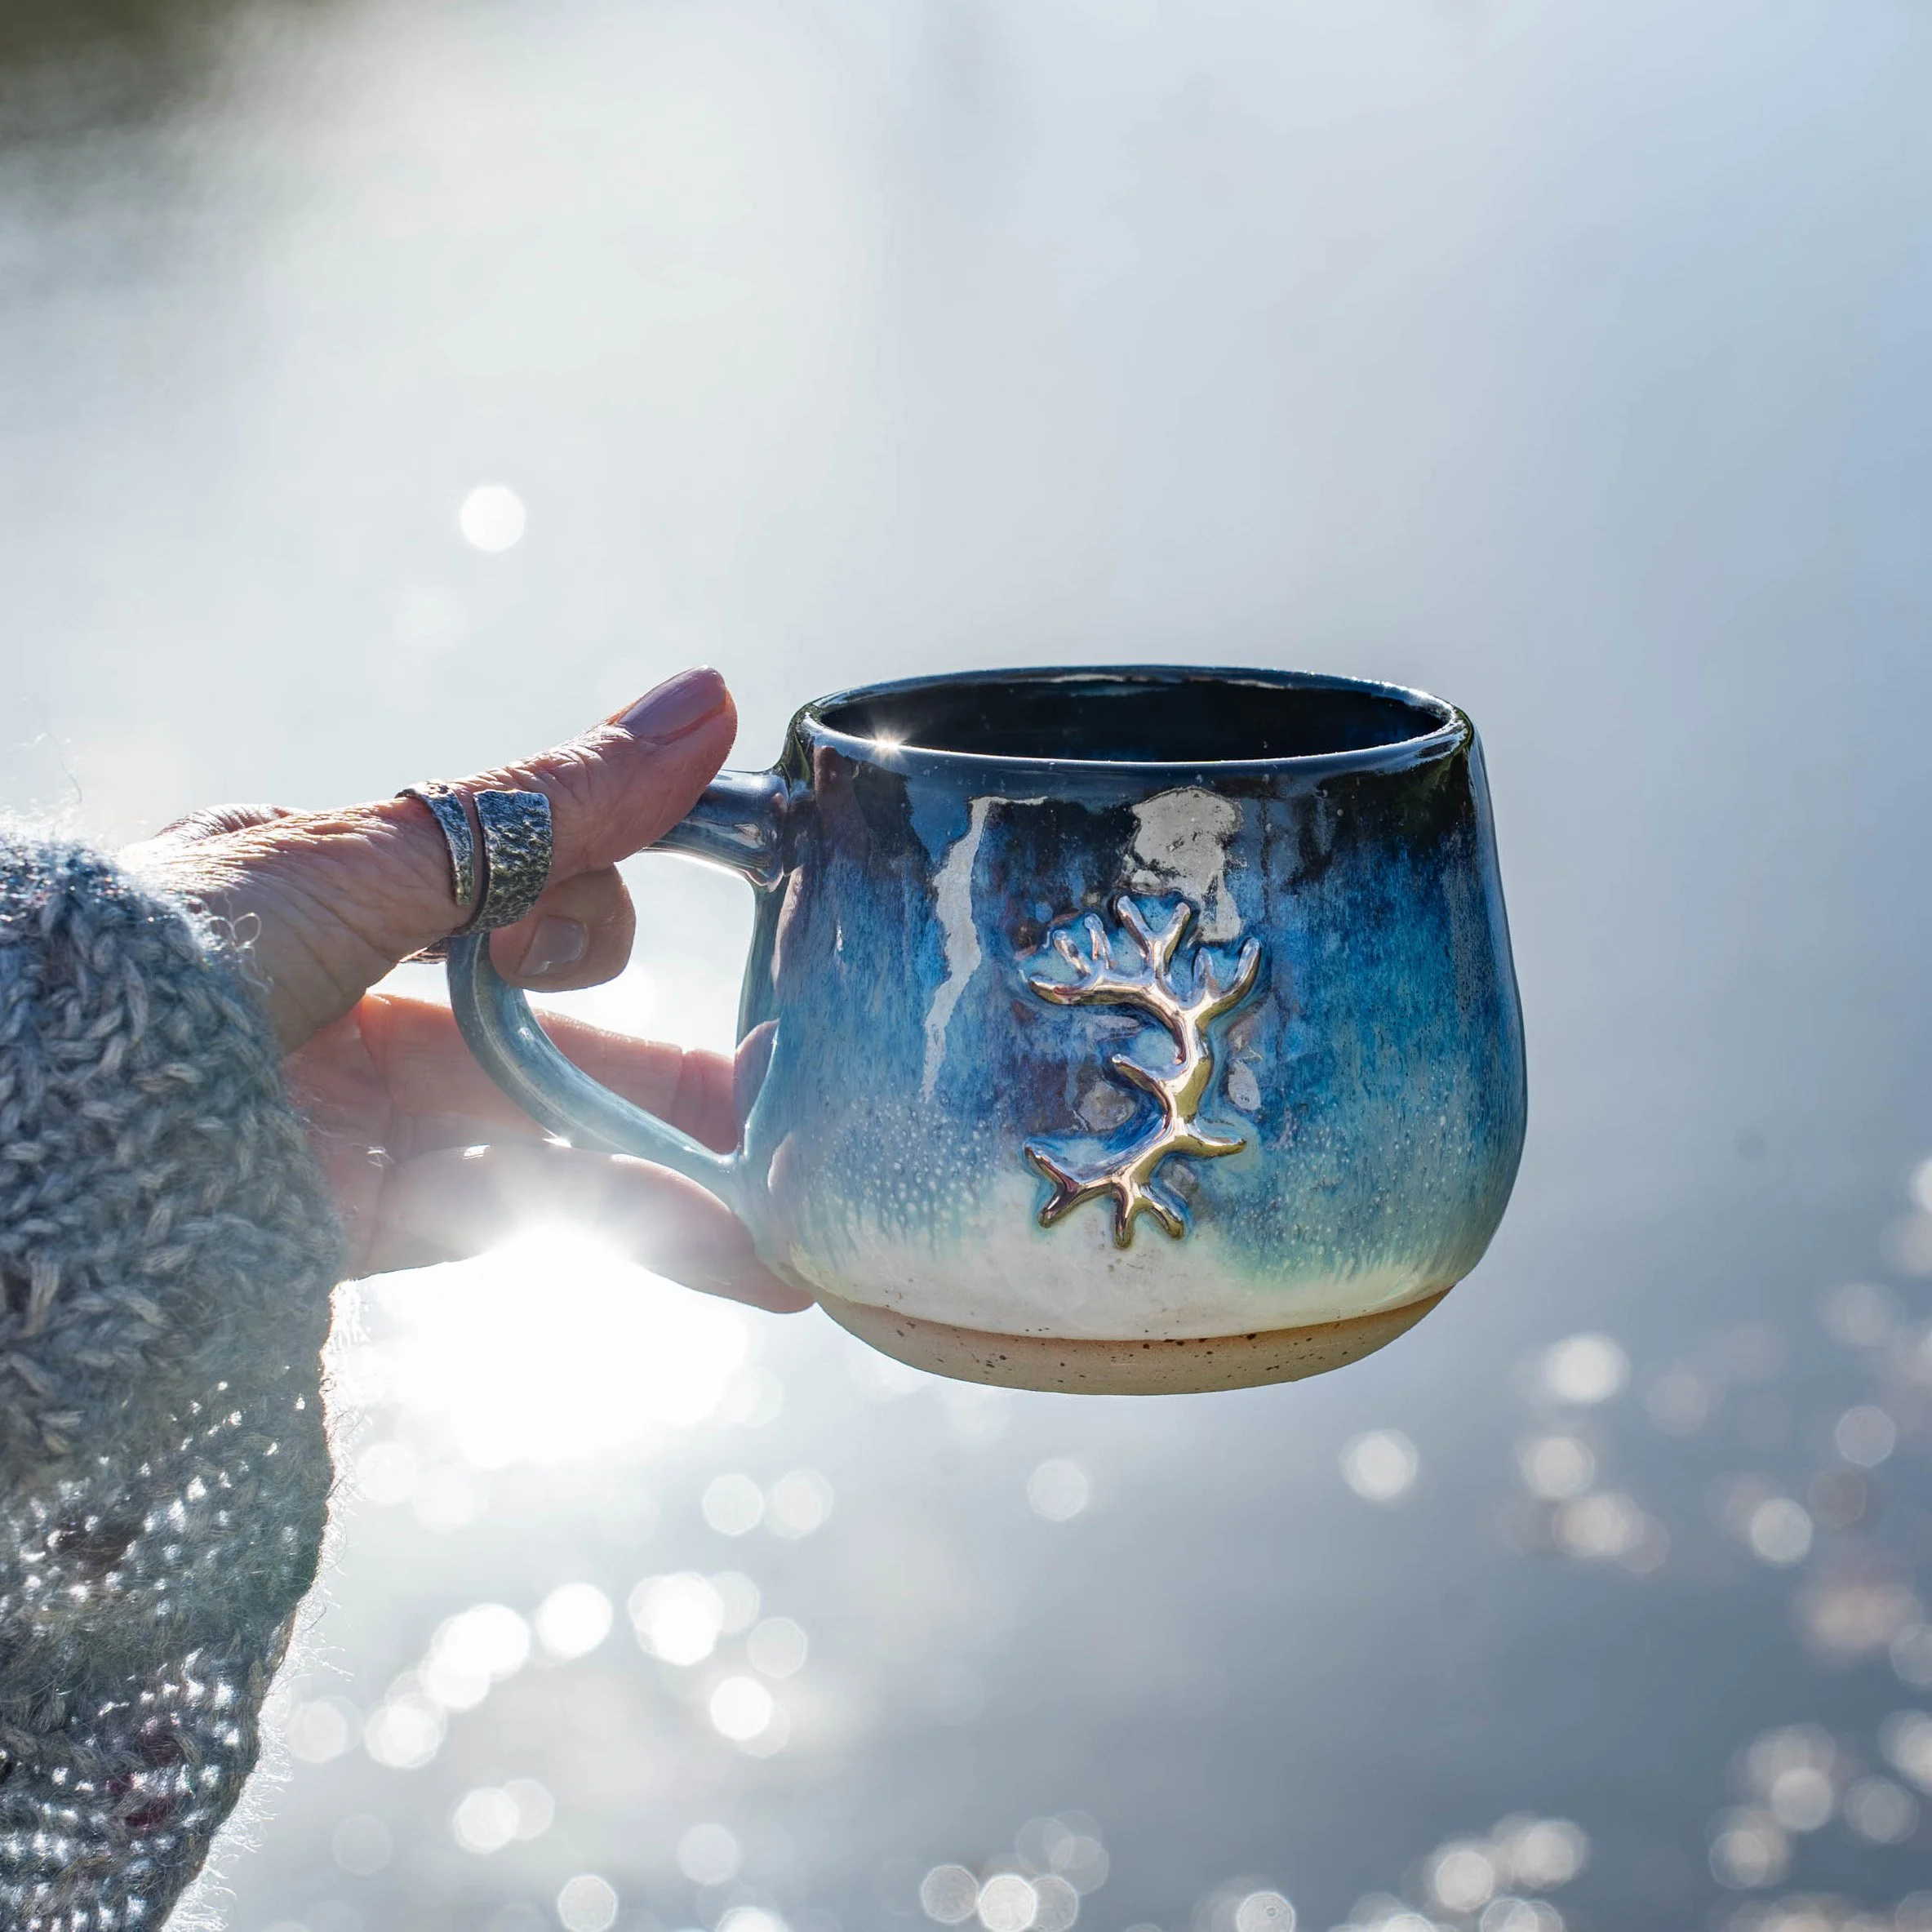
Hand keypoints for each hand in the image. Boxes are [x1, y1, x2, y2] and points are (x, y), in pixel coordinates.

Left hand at [125, 668, 810, 1309]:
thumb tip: (707, 703)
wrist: (36, 1123)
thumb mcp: (374, 854)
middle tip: (779, 1084)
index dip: (586, 895)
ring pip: (542, 1135)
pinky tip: (726, 1248)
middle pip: (545, 1027)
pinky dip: (620, 1227)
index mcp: (333, 884)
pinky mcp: (349, 1221)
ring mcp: (351, 1116)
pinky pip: (509, 1213)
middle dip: (662, 1065)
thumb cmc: (180, 946)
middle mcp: (348, 999)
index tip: (662, 896)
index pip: (510, 882)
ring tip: (785, 1209)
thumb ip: (547, 809)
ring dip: (666, 1168)